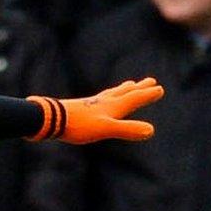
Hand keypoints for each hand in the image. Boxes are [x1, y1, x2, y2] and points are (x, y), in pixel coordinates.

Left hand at [27, 77, 163, 143]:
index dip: (147, 95)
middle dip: (139, 88)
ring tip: (128, 84)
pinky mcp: (80, 108)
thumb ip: (127, 129)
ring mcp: (91, 104)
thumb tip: (151, 130)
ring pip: (112, 94)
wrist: (51, 118)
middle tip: (150, 80)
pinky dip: (106, 97)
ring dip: (123, 89)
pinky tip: (99, 101)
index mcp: (112, 106)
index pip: (134, 99)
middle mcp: (103, 102)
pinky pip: (98, 99)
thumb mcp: (106, 129)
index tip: (159, 88)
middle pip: (125, 92)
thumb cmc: (79, 125)